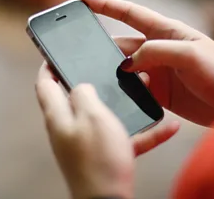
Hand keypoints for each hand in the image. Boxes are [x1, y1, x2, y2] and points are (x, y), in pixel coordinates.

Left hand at [35, 64, 178, 198]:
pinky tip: (168, 127)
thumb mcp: (91, 116)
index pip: (45, 84)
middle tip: (112, 69)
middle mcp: (70, 129)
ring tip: (146, 92)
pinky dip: (144, 133)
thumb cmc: (98, 159)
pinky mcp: (105, 158)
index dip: (48, 65)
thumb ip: (83, 93)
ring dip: (126, 105)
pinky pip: (125, 138)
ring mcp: (87, 144)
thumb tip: (80, 86)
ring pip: (106, 117)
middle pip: (78, 99)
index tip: (56, 54)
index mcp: (59, 116)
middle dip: (95, 81)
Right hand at [79, 0, 213, 125]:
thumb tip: (127, 63)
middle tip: (80, 53)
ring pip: (125, 69)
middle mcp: (159, 49)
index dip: (105, 5)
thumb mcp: (190, 55)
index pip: (130, 14)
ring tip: (95, 79)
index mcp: (167, 32)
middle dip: (101, 47)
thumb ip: (156, 52)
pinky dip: (125, 91)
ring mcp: (158, 71)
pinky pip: (135, 89)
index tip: (82, 0)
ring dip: (112, 73)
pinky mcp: (160, 92)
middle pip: (122, 44)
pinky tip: (116, 96)